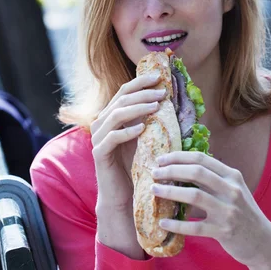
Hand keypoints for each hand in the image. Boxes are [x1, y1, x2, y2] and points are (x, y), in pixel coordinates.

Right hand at [90, 73, 165, 211]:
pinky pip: (111, 138)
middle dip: (143, 93)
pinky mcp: (99, 154)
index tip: (159, 76)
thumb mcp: (146, 137)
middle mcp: (102, 123)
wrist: (124, 194)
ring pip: (115, 115)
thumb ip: (151, 119)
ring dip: (137, 108)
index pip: (124, 91)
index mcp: (112, 116)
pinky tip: (142, 129)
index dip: (140, 82)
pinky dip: (127, 131)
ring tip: (155, 107)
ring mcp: (99, 138)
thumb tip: (172, 100)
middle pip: (121, 99)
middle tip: (162, 92)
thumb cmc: (137, 164)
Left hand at [151, 152, 270, 267]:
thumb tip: (182, 170)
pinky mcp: (223, 231)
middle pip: (197, 173)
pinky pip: (194, 226)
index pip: (202, 159)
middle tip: (154, 173)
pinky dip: (176, 224)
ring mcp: (228, 210)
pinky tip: (163, 222)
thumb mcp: (234, 190)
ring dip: (170, 192)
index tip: (162, 159)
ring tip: (154, 191)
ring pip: (194, 196)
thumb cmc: (243, 213)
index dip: (179, 156)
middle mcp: (231, 190)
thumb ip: (214, 180)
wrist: (263, 241)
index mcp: (232, 176)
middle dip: (172, 170)